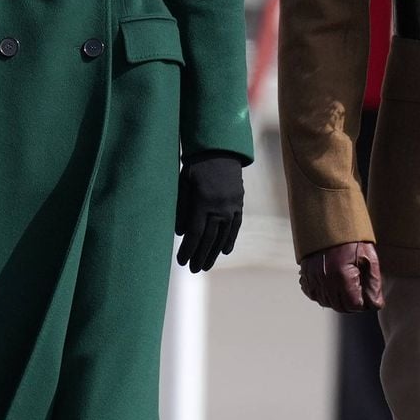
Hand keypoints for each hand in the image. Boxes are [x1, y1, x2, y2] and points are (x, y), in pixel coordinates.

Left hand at [175, 151, 243, 271]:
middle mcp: (219, 207)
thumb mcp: (183, 182)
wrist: (220, 149)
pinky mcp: (239, 204)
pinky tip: (225, 251)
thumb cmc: (196, 164)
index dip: (188, 249)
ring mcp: (231, 206)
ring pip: (223, 236)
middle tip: (193, 269)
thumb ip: (181, 207)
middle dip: (200, 256)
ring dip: (214, 253)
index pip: (194, 232)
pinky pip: (236, 226)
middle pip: (209, 238)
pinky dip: (230, 240)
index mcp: (203, 201)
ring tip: (206, 266)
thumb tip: (180, 232)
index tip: (181, 261)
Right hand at [299, 241, 383, 312]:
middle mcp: (324, 279)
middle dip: (352, 303)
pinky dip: (321, 294)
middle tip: (359, 291)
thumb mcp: (368, 256)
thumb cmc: (351, 236)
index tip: (367, 292)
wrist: (328, 217)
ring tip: (346, 288)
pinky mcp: (305, 271)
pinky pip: (312, 293)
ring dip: (337, 300)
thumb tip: (375, 304)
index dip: (364, 303)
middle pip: (340, 306)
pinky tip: (331, 286)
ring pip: (326, 302)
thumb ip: (374, 282)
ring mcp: (312, 276)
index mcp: (342, 276)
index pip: (354, 306)